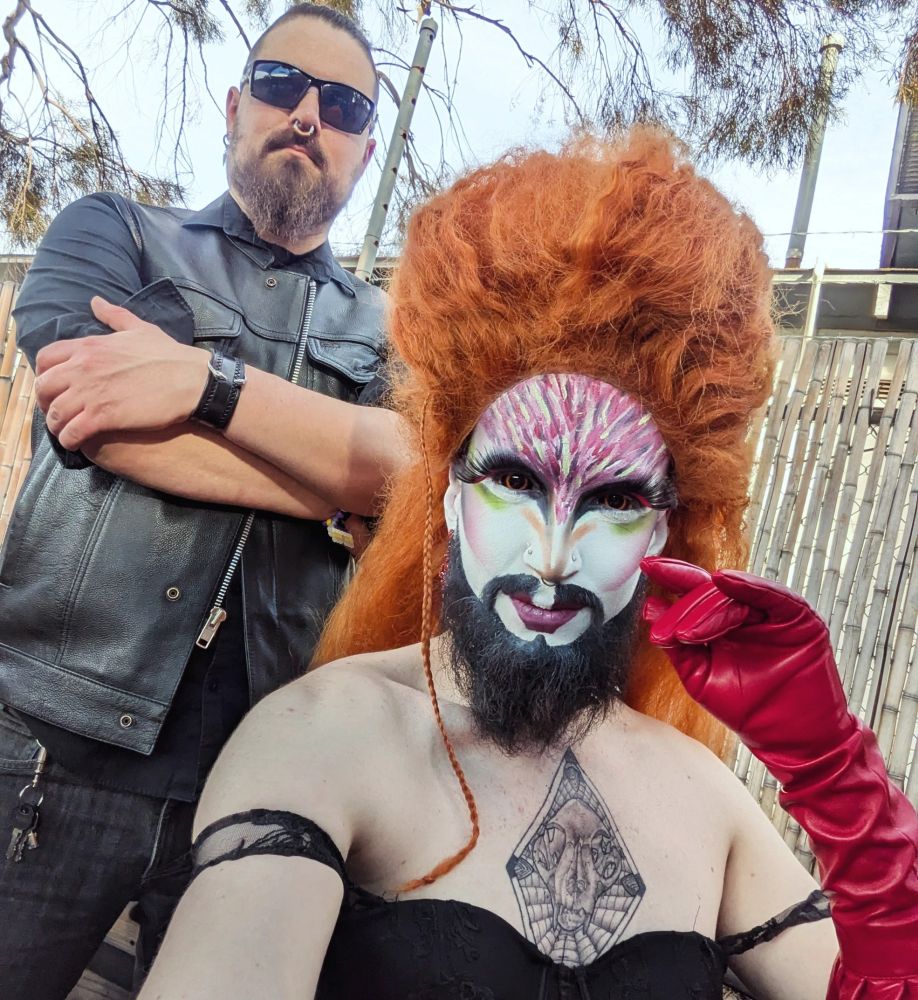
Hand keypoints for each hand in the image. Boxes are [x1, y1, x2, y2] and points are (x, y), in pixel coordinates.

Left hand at [34, 296, 208, 449]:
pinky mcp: (104, 417)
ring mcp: (92, 393)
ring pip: (55, 413)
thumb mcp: (140, 329)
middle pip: (44, 387)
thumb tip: (95, 301)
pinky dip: (69, 440)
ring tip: (66, 432)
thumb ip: (114, 316)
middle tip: (60, 412)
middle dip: (47, 402)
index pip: (46, 359)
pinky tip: (76, 443)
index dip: (46, 375)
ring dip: (56, 425)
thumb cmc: (170, 356)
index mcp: (89, 346)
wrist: (193, 381)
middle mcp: (83, 368)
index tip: (56, 387)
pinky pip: (72, 432)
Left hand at [640, 557, 853, 755]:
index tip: (646, 566)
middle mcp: (747, 613)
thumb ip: (676, 643)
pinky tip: (724, 579)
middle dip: (685, 607)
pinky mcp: (799, 618)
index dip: (671, 577)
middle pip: (711, 592)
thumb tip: (650, 607)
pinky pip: (772, 595)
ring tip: (687, 631)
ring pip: (734, 595)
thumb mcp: (699, 675)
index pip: (694, 593)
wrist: (789, 740)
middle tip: (668, 632)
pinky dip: (748, 585)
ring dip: (706, 609)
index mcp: (722, 623)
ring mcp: (773, 614)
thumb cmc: (746, 709)